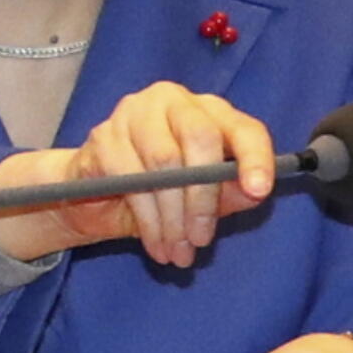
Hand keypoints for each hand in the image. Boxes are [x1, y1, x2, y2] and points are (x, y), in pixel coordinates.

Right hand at [0, 83, 272, 263]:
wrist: (93, 195)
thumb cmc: (157, 190)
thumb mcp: (200, 197)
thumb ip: (228, 192)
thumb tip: (254, 192)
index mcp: (205, 109)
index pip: (241, 126)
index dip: (254, 156)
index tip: (259, 190)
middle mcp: (170, 100)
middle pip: (200, 136)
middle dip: (204, 197)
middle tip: (202, 240)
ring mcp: (132, 113)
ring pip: (164, 161)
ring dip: (174, 217)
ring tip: (179, 252)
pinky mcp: (103, 137)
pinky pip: (131, 179)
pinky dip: (149, 221)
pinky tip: (157, 244)